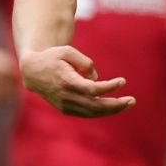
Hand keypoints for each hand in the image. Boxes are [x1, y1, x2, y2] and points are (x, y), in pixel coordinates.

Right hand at [19, 44, 134, 116]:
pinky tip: (113, 106)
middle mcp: (66, 97)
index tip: (123, 81)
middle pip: (95, 106)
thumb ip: (85, 62)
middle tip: (132, 100)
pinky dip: (101, 111)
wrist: (32, 72)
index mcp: (66, 82)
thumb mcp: (67, 51)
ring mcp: (65, 105)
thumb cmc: (52, 57)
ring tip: (127, 104)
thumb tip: (97, 78)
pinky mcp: (66, 109)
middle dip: (116, 105)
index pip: (92, 90)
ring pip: (92, 112)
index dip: (109, 87)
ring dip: (111, 110)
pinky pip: (87, 113)